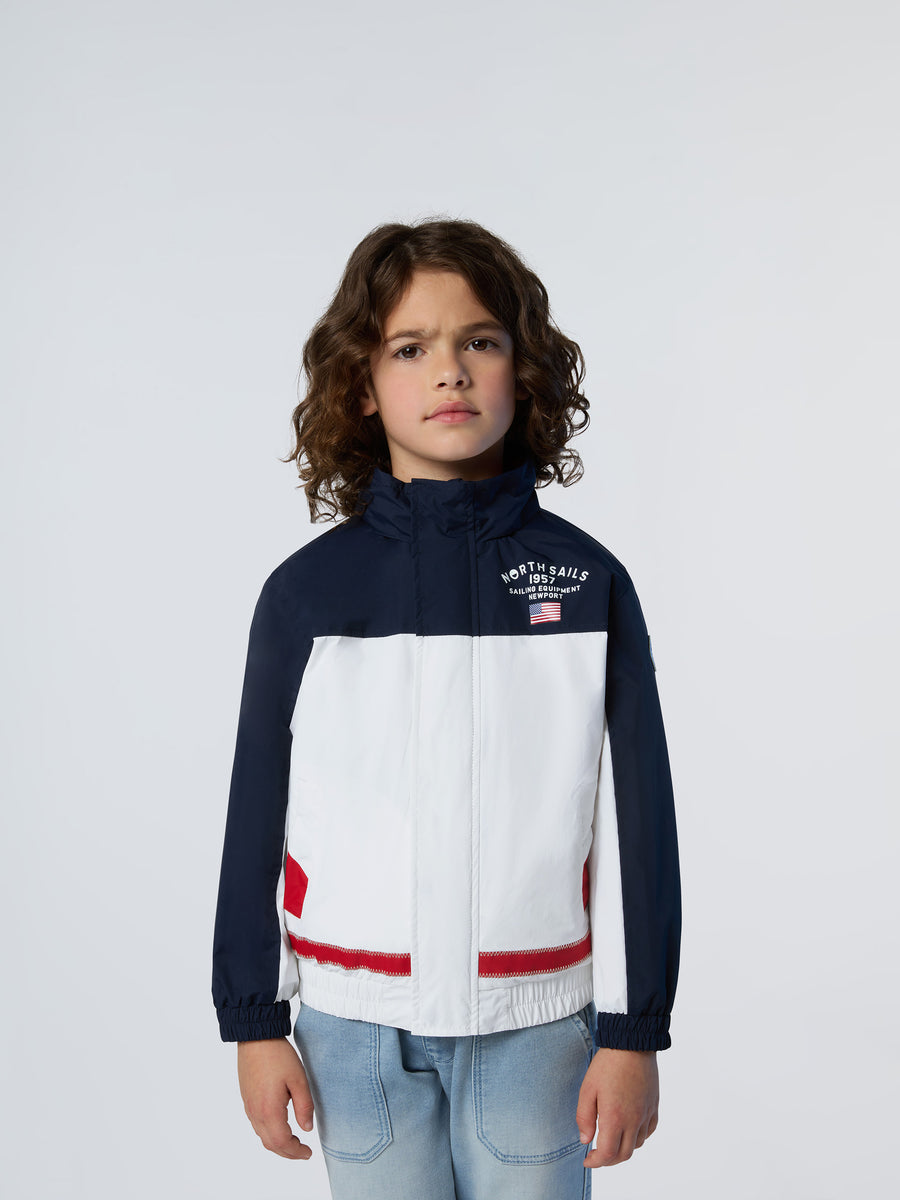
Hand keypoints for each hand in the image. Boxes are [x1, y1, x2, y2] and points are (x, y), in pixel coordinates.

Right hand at [237, 1037, 314, 1159]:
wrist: (255, 1038)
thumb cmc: (278, 1056)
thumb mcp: (298, 1079)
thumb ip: (304, 1106)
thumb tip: (307, 1128)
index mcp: (269, 1110)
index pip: (283, 1142)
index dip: (296, 1152)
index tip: (308, 1153)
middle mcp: (256, 1113)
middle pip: (271, 1144)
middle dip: (288, 1153)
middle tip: (303, 1152)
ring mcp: (249, 1107)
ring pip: (262, 1136)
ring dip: (278, 1144)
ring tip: (294, 1141)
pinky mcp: (247, 1100)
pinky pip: (257, 1125)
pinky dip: (269, 1134)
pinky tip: (279, 1127)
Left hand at [575, 1047, 658, 1167]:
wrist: (632, 1044)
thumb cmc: (607, 1064)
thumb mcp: (588, 1089)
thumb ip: (584, 1117)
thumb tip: (585, 1139)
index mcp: (615, 1118)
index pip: (608, 1154)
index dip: (596, 1162)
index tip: (587, 1159)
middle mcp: (634, 1120)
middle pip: (624, 1154)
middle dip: (608, 1160)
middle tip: (597, 1155)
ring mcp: (646, 1114)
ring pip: (637, 1144)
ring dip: (623, 1149)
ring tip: (611, 1141)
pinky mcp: (653, 1106)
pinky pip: (649, 1131)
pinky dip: (638, 1138)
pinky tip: (629, 1130)